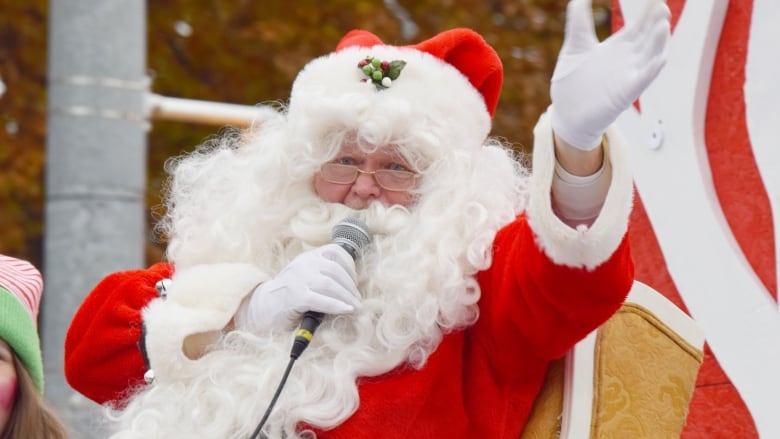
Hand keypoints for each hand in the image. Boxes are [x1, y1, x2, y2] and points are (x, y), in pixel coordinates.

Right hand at [235, 244, 360, 332]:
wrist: (259, 309)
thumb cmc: (288, 298)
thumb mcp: (306, 279)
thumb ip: (323, 277)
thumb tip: (353, 288)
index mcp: (307, 257)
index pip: (335, 251)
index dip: (350, 265)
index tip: (355, 281)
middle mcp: (302, 264)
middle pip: (335, 269)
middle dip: (350, 286)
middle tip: (358, 300)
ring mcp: (297, 279)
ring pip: (329, 283)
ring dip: (347, 296)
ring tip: (355, 307)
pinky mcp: (294, 296)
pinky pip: (320, 299)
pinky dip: (336, 305)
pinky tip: (346, 310)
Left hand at [550, 0, 670, 149]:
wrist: (565, 114)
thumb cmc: (571, 82)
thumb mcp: (575, 45)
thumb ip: (579, 19)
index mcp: (618, 47)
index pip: (639, 24)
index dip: (649, 9)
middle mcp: (628, 59)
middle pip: (648, 36)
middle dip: (656, 21)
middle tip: (661, 6)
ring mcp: (628, 76)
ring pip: (650, 56)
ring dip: (658, 42)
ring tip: (662, 24)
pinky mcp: (624, 94)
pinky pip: (642, 81)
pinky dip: (651, 70)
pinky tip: (660, 58)